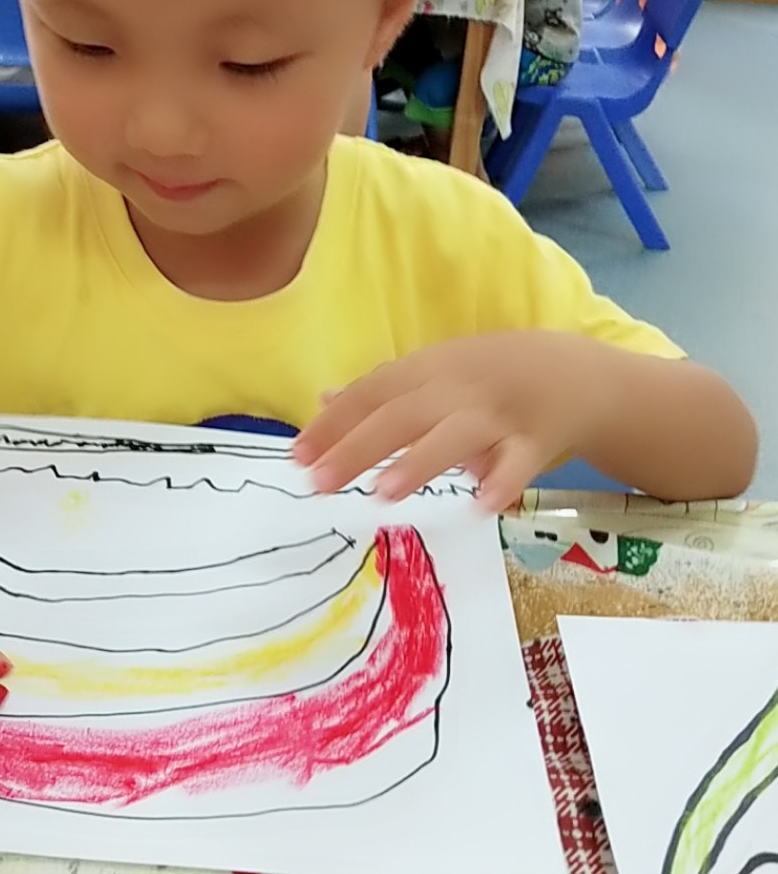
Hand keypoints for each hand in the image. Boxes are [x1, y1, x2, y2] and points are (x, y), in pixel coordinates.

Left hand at [293, 332, 614, 511]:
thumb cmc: (491, 378)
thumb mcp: (435, 372)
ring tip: (382, 493)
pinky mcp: (536, 440)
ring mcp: (499, 414)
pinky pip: (519, 462)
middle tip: (318, 482)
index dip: (334, 423)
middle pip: (402, 415)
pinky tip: (481, 504)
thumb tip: (323, 402)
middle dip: (357, 447)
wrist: (577, 373)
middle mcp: (458, 388)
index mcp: (428, 369)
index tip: (297, 455)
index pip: (372, 393)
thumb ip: (381, 391)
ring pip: (455, 435)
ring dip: (420, 461)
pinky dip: (503, 480)